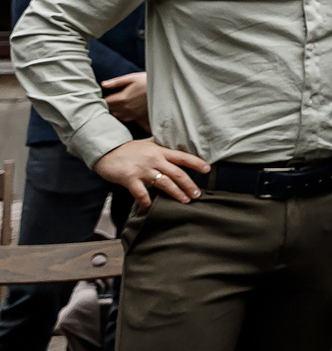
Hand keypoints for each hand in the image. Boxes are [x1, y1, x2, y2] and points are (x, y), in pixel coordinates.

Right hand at [94, 137, 210, 212]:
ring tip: (185, 201)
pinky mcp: (130, 179)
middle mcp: (154, 160)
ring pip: (164, 183)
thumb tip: (174, 142)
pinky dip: (147, 203)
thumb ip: (160, 145)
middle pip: (177, 173)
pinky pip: (142, 194)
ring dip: (176, 193)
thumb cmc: (127, 149)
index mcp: (160, 151)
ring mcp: (142, 170)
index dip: (196, 163)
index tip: (207, 170)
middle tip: (198, 194)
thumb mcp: (147, 143)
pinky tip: (150, 209)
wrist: (106, 151)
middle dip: (190, 185)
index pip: (182, 157)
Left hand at [101, 72, 146, 125]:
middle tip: (114, 100)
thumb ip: (117, 82)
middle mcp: (126, 109)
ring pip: (118, 116)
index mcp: (122, 98)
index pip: (106, 102)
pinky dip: (128, 119)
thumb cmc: (149, 81)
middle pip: (111, 110)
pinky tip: (130, 114)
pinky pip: (130, 122)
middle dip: (110, 106)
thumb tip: (103, 84)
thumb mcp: (133, 77)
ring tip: (122, 105)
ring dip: (117, 112)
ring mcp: (133, 116)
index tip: (107, 95)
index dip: (105, 99)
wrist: (165, 89)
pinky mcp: (141, 119)